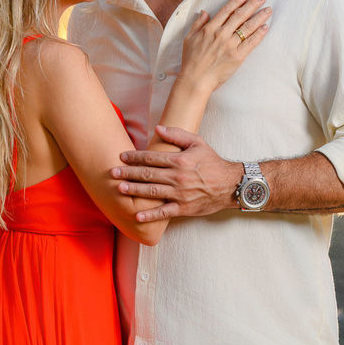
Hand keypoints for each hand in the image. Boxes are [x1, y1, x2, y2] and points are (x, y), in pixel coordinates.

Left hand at [112, 126, 242, 221]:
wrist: (231, 185)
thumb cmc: (212, 162)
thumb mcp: (198, 143)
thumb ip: (177, 135)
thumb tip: (158, 129)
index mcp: (179, 160)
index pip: (152, 157)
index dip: (135, 157)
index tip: (122, 156)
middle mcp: (178, 177)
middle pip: (148, 174)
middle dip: (128, 173)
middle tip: (113, 172)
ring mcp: (180, 194)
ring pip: (152, 192)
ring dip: (134, 191)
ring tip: (119, 189)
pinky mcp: (184, 208)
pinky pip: (164, 212)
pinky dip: (150, 215)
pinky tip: (137, 215)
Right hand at [177, 0, 270, 93]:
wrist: (196, 79)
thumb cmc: (190, 60)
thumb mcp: (189, 38)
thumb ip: (197, 24)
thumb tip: (204, 12)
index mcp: (210, 28)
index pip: (226, 11)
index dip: (236, 1)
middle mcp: (221, 34)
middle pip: (240, 15)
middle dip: (252, 5)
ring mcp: (230, 45)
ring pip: (248, 27)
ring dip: (259, 17)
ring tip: (268, 10)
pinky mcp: (237, 56)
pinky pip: (251, 42)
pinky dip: (259, 34)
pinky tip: (265, 27)